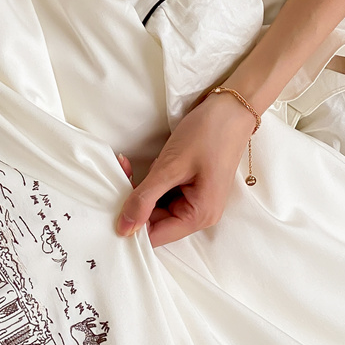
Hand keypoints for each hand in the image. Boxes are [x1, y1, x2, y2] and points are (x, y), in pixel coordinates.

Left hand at [116, 92, 256, 247]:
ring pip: (155, 206)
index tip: (113, 203)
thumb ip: (144, 199)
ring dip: (140, 189)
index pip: (155, 236)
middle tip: (120, 174)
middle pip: (153, 222)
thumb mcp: (170, 167)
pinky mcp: (190, 187)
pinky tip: (150, 163)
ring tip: (129, 165)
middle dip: (133, 201)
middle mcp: (198, 214)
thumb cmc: (208, 134)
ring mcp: (195, 200)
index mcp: (199, 216)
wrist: (232, 107)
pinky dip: (151, 181)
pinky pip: (163, 193)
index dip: (132, 224)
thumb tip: (124, 228)